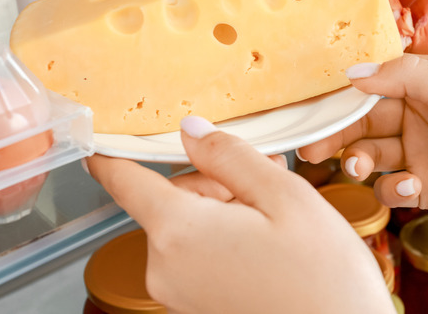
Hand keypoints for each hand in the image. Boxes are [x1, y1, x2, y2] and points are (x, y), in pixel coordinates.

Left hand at [86, 116, 394, 313]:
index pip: (124, 181)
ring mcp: (179, 294)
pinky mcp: (197, 308)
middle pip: (169, 199)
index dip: (114, 153)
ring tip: (275, 216)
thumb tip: (191, 131)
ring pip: (187, 227)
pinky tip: (267, 240)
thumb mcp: (286, 197)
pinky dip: (224, 238)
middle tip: (263, 176)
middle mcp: (166, 268)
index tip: (102, 138)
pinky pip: (197, 256)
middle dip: (211, 180)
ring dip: (223, 209)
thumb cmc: (324, 279)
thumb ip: (230, 156)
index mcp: (180, 232)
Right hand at [299, 54, 427, 302]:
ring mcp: (422, 152)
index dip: (345, 91)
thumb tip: (357, 72)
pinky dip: (390, 188)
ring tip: (359, 167)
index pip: (377, 79)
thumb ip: (410, 76)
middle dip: (337, 130)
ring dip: (357, 159)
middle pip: (364, 118)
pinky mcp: (424, 187)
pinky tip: (411, 187)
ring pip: (370, 152)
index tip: (316, 103)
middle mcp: (423, 115)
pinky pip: (389, 186)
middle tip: (313, 145)